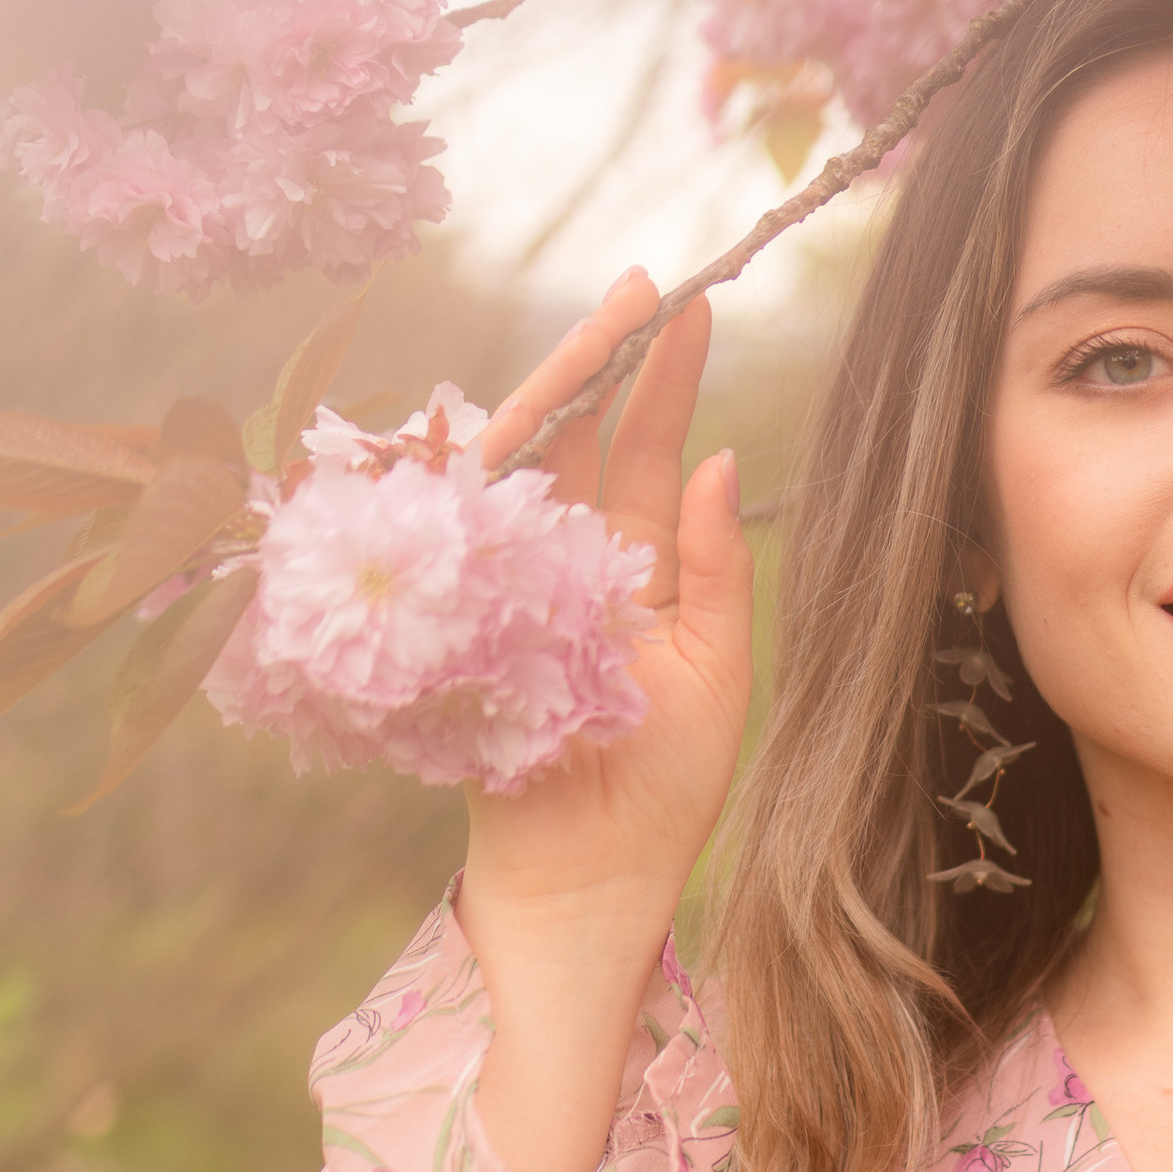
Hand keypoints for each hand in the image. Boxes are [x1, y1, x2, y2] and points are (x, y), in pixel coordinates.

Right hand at [457, 273, 754, 1171]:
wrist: (586, 888)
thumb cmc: (660, 792)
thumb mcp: (714, 669)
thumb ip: (715, 566)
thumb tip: (720, 456)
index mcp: (632, 574)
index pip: (644, 455)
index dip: (662, 381)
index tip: (691, 303)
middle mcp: (564, 567)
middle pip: (572, 442)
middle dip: (602, 359)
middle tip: (640, 283)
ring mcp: (505, 590)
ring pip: (513, 472)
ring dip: (550, 397)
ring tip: (600, 330)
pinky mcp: (458, 626)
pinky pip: (451, 539)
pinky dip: (461, 478)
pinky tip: (490, 417)